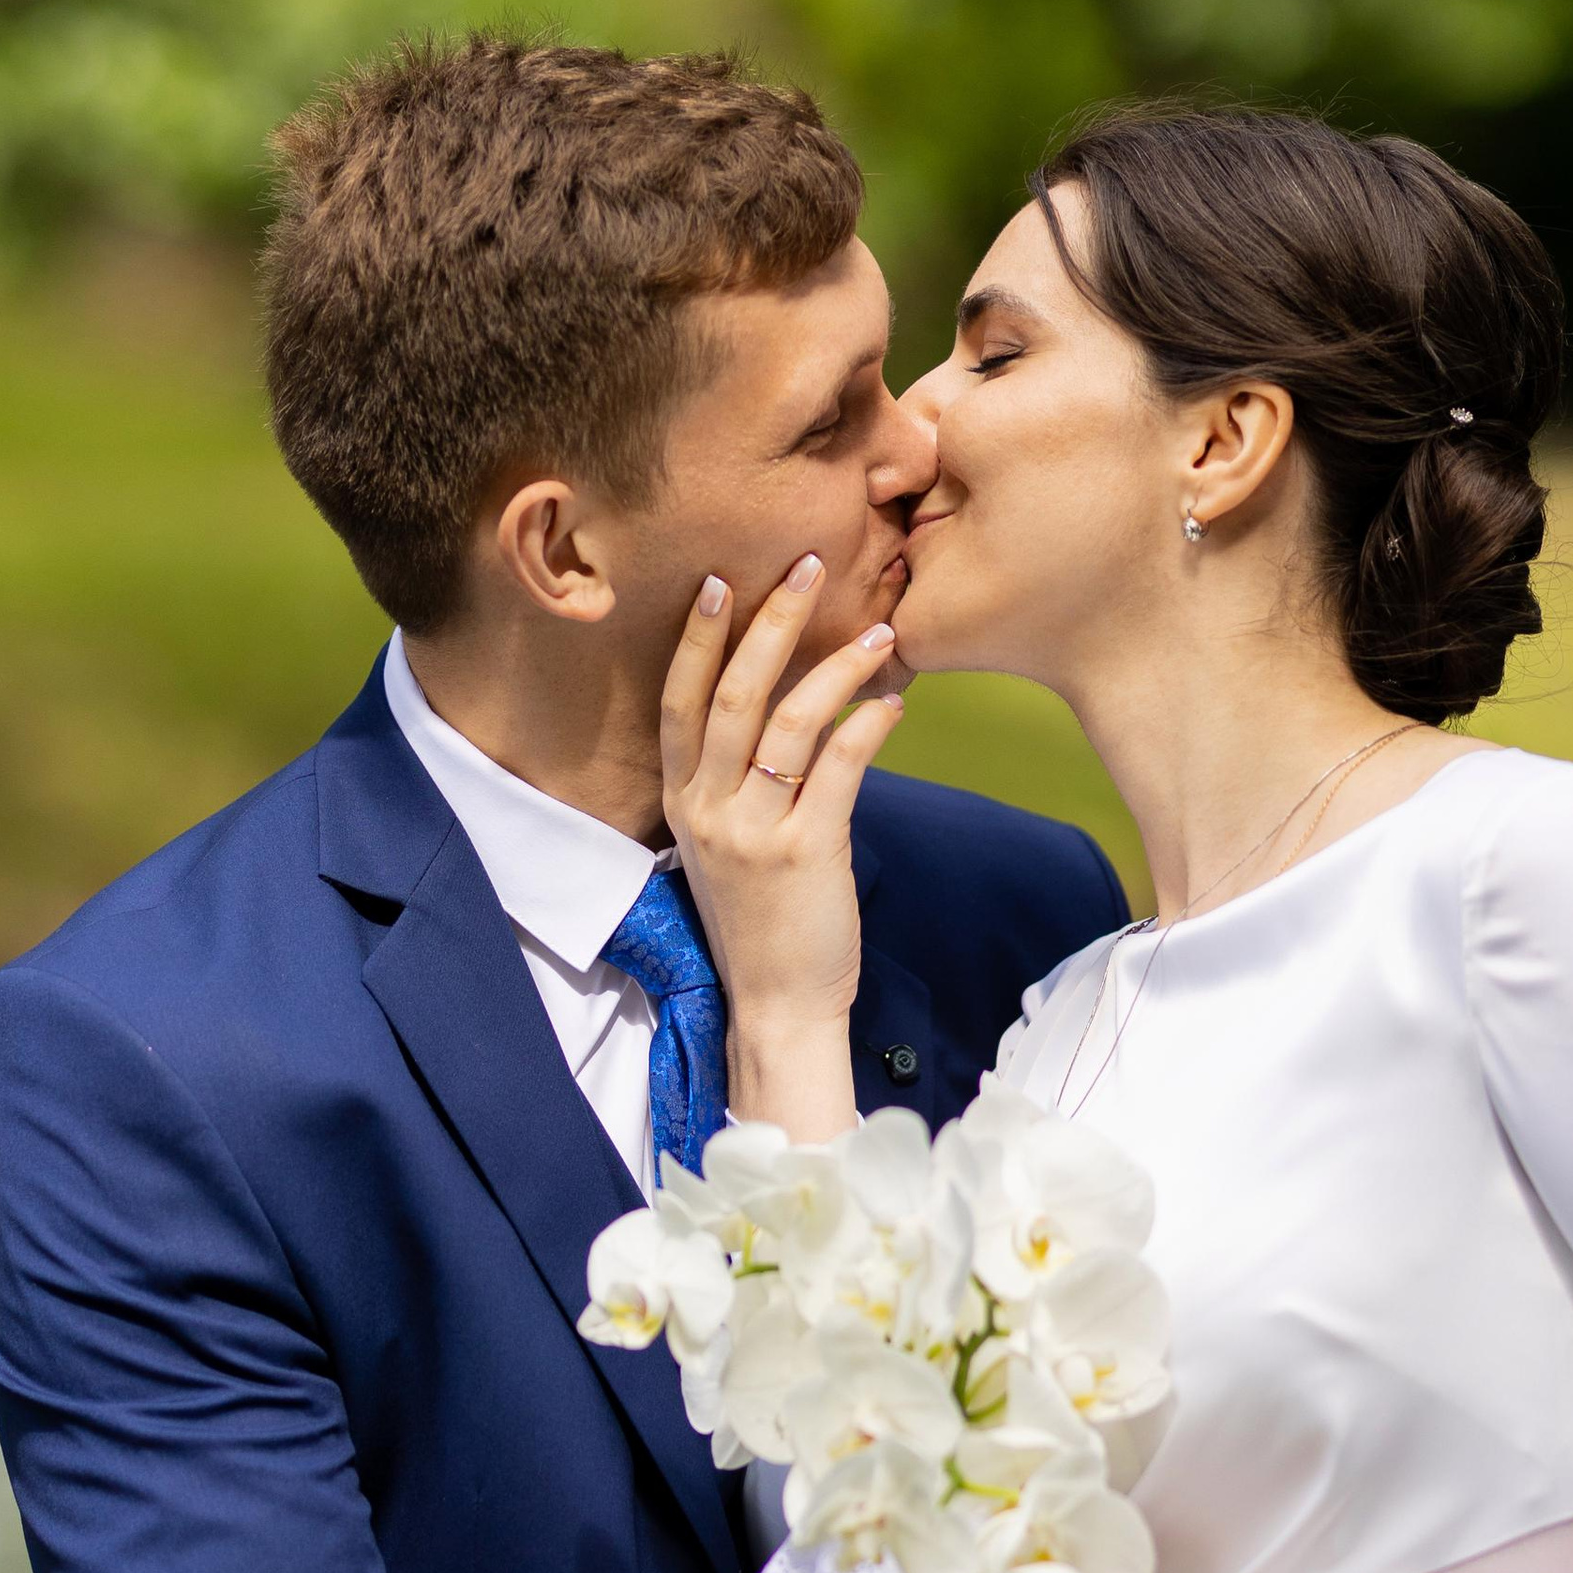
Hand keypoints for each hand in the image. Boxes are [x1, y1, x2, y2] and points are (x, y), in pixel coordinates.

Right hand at [659, 554, 906, 1137]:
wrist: (779, 1006)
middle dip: (770, 622)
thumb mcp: (732, 847)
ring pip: (787, 721)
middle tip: (806, 565)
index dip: (694, 638)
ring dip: (837, 665)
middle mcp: (708, 810)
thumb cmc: (766, 921)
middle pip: (729, 693)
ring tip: (881, 630)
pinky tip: (895, 702)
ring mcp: (753, 831)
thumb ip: (744, 784)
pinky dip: (868, 725)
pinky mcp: (806, 852)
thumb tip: (794, 713)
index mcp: (684, 803)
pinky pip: (838, 767)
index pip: (677, 703)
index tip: (718, 579)